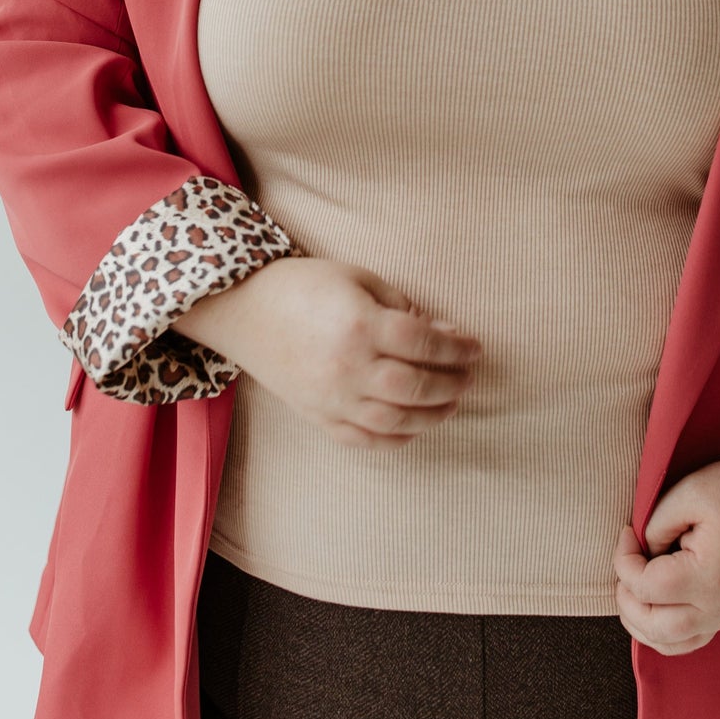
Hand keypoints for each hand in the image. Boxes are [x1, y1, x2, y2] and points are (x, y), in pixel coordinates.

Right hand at [181, 255, 483, 449]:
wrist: (244, 309)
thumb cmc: (304, 285)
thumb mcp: (357, 278)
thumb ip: (401, 307)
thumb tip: (440, 336)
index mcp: (359, 324)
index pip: (424, 344)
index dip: (456, 348)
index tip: (475, 347)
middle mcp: (347, 367)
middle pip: (415, 386)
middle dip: (451, 383)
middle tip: (468, 376)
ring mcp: (331, 397)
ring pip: (395, 421)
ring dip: (432, 416)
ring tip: (450, 403)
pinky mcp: (318, 416)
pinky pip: (365, 440)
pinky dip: (396, 439)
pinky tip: (414, 426)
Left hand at [611, 451, 719, 655]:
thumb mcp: (689, 493)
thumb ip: (655, 528)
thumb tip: (639, 554)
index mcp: (711, 575)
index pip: (648, 587)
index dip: (624, 560)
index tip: (627, 532)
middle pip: (656, 627)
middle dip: (627, 598)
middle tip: (625, 563)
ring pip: (670, 643)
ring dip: (640, 622)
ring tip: (631, 587)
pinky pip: (688, 641)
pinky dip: (662, 632)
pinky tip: (651, 605)